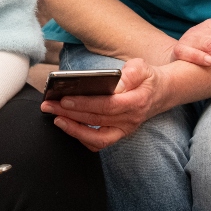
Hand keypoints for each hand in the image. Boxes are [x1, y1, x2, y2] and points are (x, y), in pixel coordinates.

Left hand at [40, 59, 163, 151]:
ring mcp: (124, 129)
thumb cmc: (147, 78)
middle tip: (49, 105)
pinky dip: (82, 137)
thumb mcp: (142, 68)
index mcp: (135, 101)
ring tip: (55, 118)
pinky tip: (68, 126)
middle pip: (96, 120)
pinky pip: (99, 143)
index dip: (84, 104)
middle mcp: (130, 119)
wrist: (162, 93)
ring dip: (73, 129)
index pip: (107, 105)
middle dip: (69, 113)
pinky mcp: (119, 134)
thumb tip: (115, 81)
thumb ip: (131, 73)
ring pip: (96, 138)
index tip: (64, 99)